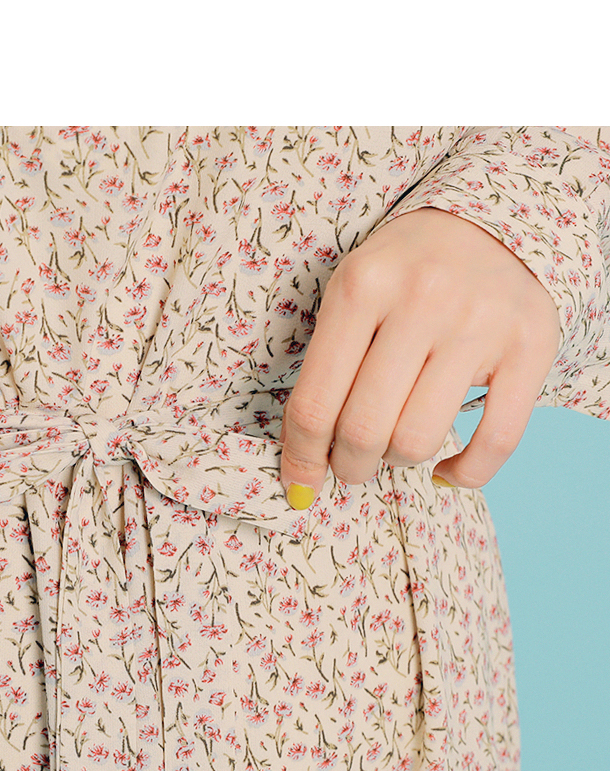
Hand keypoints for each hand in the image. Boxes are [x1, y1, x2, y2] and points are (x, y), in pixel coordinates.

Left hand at [278, 206, 560, 507]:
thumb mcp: (350, 293)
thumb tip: (307, 458)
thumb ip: (325, 366)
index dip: (302, 457)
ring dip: (397, 461)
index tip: (299, 484)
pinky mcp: (532, 345)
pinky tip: (444, 471)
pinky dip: (465, 474)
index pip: (316, 402)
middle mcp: (422, 300)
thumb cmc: (401, 272)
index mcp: (361, 287)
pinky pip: (496, 440)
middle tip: (350, 463)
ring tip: (394, 444)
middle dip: (349, 465)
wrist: (488, 224)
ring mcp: (480, 323)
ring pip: (419, 439)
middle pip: (366, 429)